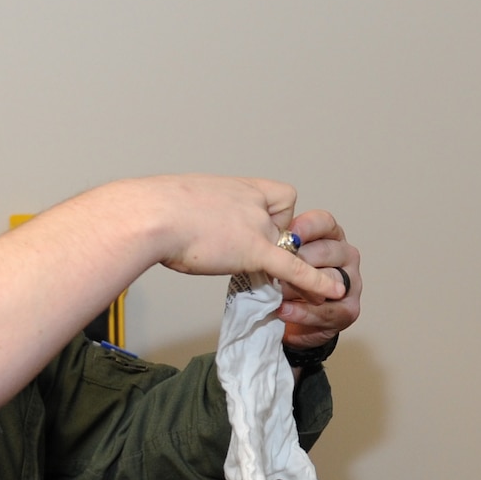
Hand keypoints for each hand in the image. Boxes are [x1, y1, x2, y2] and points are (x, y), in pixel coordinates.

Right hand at [132, 175, 347, 303]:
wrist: (148, 215)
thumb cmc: (151, 210)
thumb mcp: (179, 203)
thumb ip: (196, 213)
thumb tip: (182, 222)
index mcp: (236, 187)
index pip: (282, 195)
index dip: (278, 215)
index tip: (257, 228)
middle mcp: (252, 201)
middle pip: (287, 223)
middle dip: (278, 243)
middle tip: (248, 254)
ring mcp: (255, 224)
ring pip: (290, 247)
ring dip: (289, 263)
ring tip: (274, 277)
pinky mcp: (253, 250)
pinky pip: (293, 267)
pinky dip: (315, 282)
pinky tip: (332, 292)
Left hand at [278, 209, 362, 348]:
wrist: (294, 319)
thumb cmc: (286, 281)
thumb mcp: (280, 258)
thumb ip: (279, 247)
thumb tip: (265, 240)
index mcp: (330, 236)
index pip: (324, 222)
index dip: (306, 226)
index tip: (287, 233)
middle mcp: (345, 255)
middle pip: (326, 250)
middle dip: (299, 260)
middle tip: (274, 267)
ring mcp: (350, 282)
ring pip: (330, 279)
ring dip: (300, 286)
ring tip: (276, 292)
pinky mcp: (349, 309)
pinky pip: (328, 310)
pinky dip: (304, 312)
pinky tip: (284, 311)